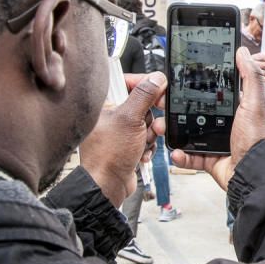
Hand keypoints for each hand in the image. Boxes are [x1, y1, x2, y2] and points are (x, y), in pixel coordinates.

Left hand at [80, 72, 167, 207]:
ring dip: (150, 134)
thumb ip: (144, 95)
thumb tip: (157, 78)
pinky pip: (145, 137)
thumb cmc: (109, 154)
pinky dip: (147, 145)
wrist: (108, 185)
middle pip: (142, 104)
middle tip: (152, 125)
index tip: (160, 91)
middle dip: (150, 118)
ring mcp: (119, 130)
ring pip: (146, 122)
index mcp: (104, 104)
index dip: (146, 86)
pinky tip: (141, 153)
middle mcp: (110, 115)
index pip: (128, 82)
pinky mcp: (127, 143)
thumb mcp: (130, 119)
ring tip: (143, 143)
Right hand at [169, 48, 264, 190]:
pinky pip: (190, 156)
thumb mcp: (254, 102)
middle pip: (192, 113)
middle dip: (174, 109)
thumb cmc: (257, 138)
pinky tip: (176, 151)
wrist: (253, 171)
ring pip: (187, 133)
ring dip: (171, 131)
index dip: (192, 88)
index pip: (209, 94)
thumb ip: (248, 76)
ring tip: (161, 127)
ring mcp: (214, 142)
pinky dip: (181, 155)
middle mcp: (223, 124)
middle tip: (160, 104)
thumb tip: (242, 52)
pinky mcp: (208, 159)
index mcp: (233, 109)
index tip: (174, 83)